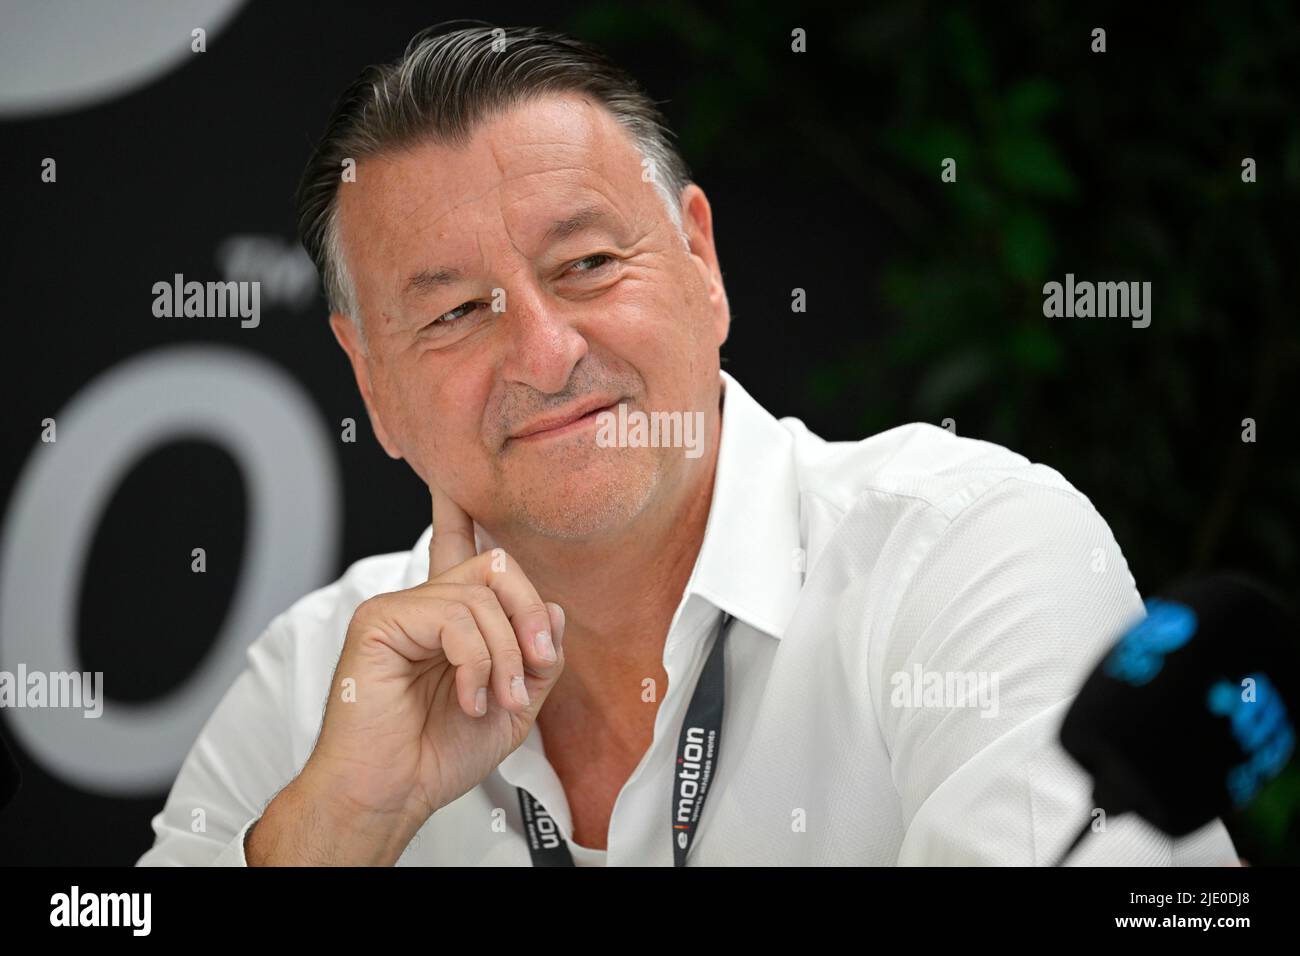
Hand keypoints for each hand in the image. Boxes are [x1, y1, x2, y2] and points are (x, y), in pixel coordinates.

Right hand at [295, 484, 565, 859]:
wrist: (392, 794)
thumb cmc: (438, 754)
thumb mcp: (514, 706)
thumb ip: (537, 658)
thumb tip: (552, 610)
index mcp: (452, 621)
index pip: (460, 548)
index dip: (460, 509)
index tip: (455, 478)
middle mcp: (425, 607)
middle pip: (497, 566)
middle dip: (529, 615)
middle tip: (536, 665)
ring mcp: (401, 610)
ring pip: (482, 596)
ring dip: (507, 655)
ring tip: (499, 700)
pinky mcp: (381, 621)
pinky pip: (454, 618)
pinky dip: (477, 663)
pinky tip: (471, 698)